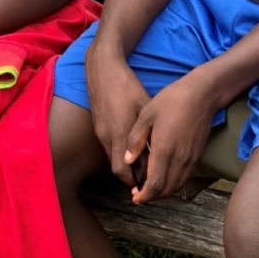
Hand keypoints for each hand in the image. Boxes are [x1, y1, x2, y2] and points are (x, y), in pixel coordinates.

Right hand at [86, 48, 151, 188]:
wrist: (103, 71)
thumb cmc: (126, 86)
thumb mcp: (144, 106)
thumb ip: (149, 130)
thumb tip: (159, 149)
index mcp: (120, 134)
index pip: (124, 170)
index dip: (135, 181)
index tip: (147, 186)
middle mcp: (108, 138)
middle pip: (117, 169)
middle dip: (130, 178)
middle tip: (145, 183)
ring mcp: (101, 133)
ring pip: (113, 159)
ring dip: (125, 166)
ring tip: (141, 169)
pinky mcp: (98, 128)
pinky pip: (109, 148)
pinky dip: (120, 155)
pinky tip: (132, 151)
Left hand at [124, 75, 218, 204]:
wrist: (202, 95)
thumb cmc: (172, 101)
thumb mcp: (146, 115)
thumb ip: (136, 139)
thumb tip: (128, 161)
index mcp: (164, 150)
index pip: (155, 184)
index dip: (144, 196)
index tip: (135, 198)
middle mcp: (179, 159)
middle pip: (166, 190)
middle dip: (151, 197)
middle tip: (139, 195)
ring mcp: (190, 159)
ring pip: (176, 186)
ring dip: (163, 193)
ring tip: (150, 190)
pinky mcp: (197, 156)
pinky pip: (184, 178)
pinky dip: (173, 184)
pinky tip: (164, 179)